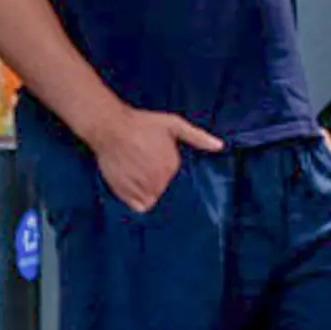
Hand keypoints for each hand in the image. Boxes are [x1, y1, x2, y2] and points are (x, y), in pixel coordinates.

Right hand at [84, 106, 221, 213]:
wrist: (110, 127)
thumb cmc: (142, 124)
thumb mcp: (174, 124)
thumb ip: (198, 137)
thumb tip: (220, 146)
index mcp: (172, 166)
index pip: (177, 179)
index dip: (168, 171)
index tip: (159, 164)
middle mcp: (158, 181)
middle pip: (165, 190)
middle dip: (158, 182)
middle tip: (147, 168)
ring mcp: (140, 188)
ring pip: (152, 199)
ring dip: (148, 191)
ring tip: (138, 176)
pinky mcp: (124, 192)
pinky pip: (137, 206)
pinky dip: (136, 200)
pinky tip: (132, 188)